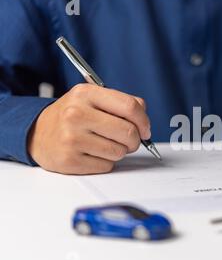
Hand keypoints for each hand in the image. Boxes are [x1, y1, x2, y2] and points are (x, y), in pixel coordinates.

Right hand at [28, 84, 149, 174]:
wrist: (37, 133)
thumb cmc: (71, 116)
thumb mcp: (92, 99)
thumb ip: (121, 104)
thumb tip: (144, 119)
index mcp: (86, 94)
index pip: (130, 106)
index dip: (144, 121)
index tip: (145, 129)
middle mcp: (76, 114)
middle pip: (128, 132)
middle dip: (135, 140)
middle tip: (129, 141)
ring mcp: (71, 138)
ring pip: (119, 151)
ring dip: (119, 151)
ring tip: (104, 144)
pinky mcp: (70, 160)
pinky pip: (106, 166)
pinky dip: (105, 162)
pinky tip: (92, 153)